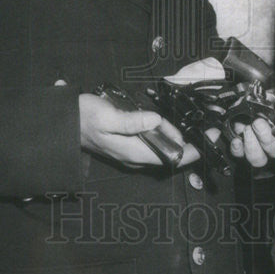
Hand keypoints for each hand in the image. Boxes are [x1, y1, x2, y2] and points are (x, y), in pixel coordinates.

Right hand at [78, 93, 214, 167]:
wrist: (65, 121)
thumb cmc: (85, 117)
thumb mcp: (107, 116)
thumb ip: (131, 121)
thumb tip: (155, 121)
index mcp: (133, 153)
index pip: (170, 157)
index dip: (191, 151)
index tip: (209, 141)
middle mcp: (135, 157)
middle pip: (170, 154)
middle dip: (189, 144)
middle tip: (209, 131)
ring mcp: (132, 152)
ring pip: (163, 148)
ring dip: (178, 138)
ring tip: (194, 127)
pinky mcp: (129, 144)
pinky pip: (154, 143)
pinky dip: (166, 135)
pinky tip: (170, 126)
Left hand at [228, 91, 274, 167]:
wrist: (260, 97)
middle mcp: (273, 146)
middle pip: (273, 153)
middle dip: (266, 140)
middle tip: (258, 123)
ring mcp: (258, 147)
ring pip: (256, 158)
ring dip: (252, 145)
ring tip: (248, 128)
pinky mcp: (242, 146)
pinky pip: (239, 154)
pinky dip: (237, 149)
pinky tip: (237, 140)